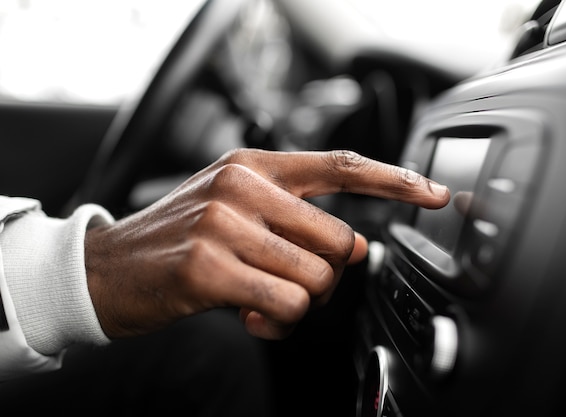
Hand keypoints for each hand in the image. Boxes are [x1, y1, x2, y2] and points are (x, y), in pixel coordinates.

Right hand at [85, 149, 448, 339]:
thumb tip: (354, 248)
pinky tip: (250, 313)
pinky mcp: (209, 266)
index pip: (341, 165)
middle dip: (327, 275)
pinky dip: (278, 320)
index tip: (433, 193)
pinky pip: (285, 304)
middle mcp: (243, 186)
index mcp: (255, 165)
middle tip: (292, 282)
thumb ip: (293, 218)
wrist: (109, 267)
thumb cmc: (181, 238)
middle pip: (339, 239)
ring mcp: (224, 223)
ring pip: (316, 277)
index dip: (395, 180)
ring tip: (262, 297)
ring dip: (299, 301)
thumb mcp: (235, 208)